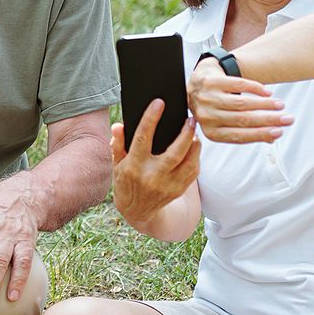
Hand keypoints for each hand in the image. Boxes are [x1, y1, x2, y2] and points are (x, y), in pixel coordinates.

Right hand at [111, 100, 198, 225]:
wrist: (137, 211)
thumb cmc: (126, 180)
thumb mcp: (117, 163)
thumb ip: (118, 143)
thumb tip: (118, 125)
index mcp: (134, 166)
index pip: (143, 138)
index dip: (151, 118)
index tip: (159, 103)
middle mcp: (152, 177)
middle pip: (174, 153)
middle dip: (185, 134)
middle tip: (191, 119)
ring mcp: (167, 186)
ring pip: (189, 163)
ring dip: (195, 145)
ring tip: (194, 132)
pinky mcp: (178, 190)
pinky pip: (193, 172)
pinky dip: (196, 158)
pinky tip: (194, 147)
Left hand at [187, 58, 293, 143]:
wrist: (197, 83)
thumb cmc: (213, 107)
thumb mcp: (224, 124)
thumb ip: (246, 132)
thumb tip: (271, 139)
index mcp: (211, 132)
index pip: (239, 136)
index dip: (261, 134)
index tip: (279, 132)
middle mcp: (207, 116)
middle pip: (243, 119)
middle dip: (269, 120)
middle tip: (287, 119)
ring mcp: (207, 98)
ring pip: (241, 103)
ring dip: (264, 105)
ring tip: (280, 105)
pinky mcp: (211, 81)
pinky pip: (237, 84)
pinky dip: (255, 88)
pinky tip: (267, 93)